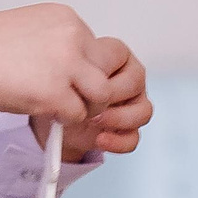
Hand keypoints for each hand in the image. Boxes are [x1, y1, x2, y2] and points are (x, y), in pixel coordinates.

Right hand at [0, 3, 120, 124]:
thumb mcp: (30, 27)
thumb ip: (58, 40)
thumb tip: (75, 63)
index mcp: (66, 18)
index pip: (96, 47)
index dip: (84, 68)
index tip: (66, 79)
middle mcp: (72, 36)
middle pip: (107, 68)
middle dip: (94, 87)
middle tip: (75, 98)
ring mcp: (66, 64)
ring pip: (102, 93)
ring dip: (87, 105)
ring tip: (64, 108)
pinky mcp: (55, 92)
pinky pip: (78, 114)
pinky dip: (65, 119)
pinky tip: (46, 113)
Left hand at [40, 36, 149, 159]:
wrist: (53, 117)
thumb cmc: (61, 88)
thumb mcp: (62, 74)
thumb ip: (76, 70)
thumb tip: (80, 76)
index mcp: (116, 56)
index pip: (122, 57)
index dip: (101, 73)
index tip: (82, 83)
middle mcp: (129, 79)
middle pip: (136, 83)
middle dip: (109, 96)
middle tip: (87, 103)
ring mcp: (133, 105)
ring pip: (143, 111)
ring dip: (118, 119)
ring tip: (92, 121)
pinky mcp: (129, 130)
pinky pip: (134, 137)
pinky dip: (117, 141)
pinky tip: (100, 139)